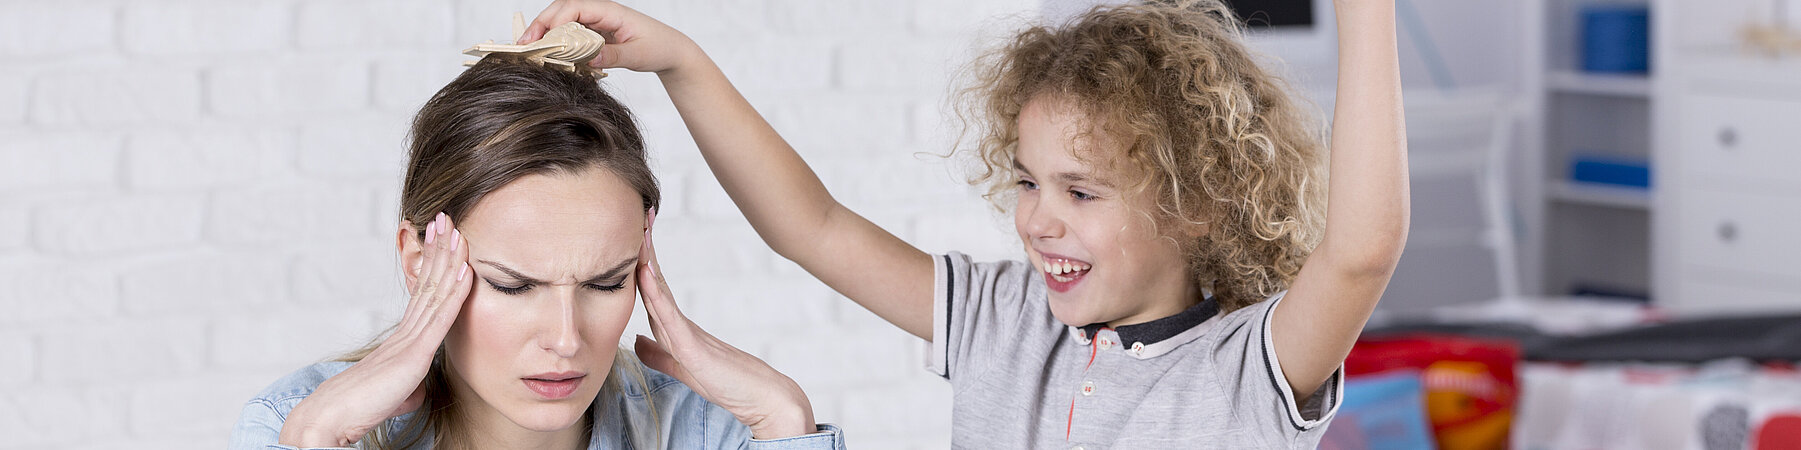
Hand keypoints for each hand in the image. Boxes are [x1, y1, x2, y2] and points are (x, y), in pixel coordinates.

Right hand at [278, 213, 473, 446]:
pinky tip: (467, 270)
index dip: (434, 266)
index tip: (442, 241)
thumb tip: (415, 388)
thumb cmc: (359, 409)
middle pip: (427, 283)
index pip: (422, 295)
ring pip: (435, 292)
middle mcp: (406, 332)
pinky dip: (456, 292)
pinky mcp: (415, 354)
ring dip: (449, 259)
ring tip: (456, 229)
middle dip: (439, 250)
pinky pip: (441, 318)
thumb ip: (409, 386)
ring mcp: (410, 340)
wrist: (332, 418)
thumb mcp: (394, 395)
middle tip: (446, 219)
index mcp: (402, 339)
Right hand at [520, 0, 703, 74]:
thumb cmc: (658, 48)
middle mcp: (600, 11)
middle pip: (562, 10)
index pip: (574, 8)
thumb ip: (615, 56)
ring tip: (530, 50)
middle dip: (541, 25)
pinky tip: (547, 55)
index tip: (542, 41)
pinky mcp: (594, 32)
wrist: (670, 50)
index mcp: (610, 10)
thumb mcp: (639, 55)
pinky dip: (557, 41)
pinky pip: (570, 32)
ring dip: (546, 33)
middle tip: (525, 46)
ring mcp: (596, 21)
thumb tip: (589, 59)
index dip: (554, 22)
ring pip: (563, 20)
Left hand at [632, 209, 818, 438]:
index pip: (654, 291)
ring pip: (661, 292)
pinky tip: (646, 273)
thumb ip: (660, 354)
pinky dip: (655, 294)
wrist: (765, 398)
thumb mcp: (683, 368)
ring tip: (641, 230)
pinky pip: (669, 318)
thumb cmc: (730, 385)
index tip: (634, 235)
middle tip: (641, 214)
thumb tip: (637, 340)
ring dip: (648, 262)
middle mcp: (683, 325)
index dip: (641, 265)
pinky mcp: (693, 349)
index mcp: (679, 329)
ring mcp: (689, 334)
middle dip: (645, 250)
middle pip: (657, 282)